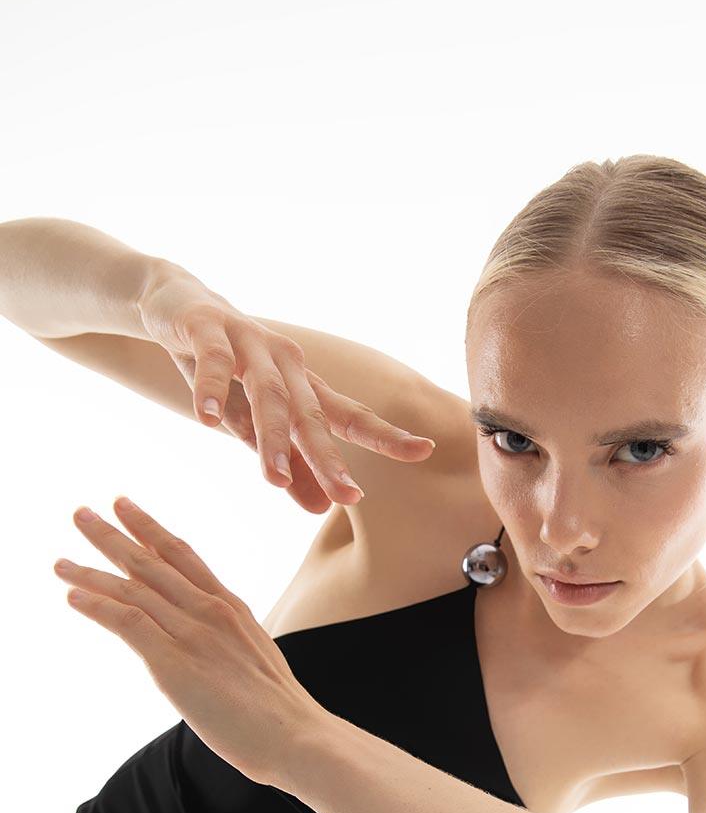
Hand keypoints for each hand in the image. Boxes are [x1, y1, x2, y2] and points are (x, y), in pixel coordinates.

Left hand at [54, 496, 325, 786]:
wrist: (296, 735)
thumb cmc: (280, 712)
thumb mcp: (256, 659)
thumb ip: (229, 643)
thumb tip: (210, 650)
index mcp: (232, 608)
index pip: (184, 557)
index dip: (151, 531)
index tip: (126, 510)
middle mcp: (211, 612)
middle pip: (152, 562)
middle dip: (113, 536)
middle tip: (81, 514)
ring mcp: (193, 635)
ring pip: (134, 589)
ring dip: (91, 572)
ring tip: (60, 561)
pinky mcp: (175, 663)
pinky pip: (129, 623)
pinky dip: (98, 606)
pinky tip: (72, 597)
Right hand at [138, 268, 435, 514]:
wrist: (174, 303)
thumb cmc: (225, 368)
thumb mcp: (253, 422)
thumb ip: (285, 463)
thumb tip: (320, 509)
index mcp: (302, 385)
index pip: (349, 416)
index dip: (385, 435)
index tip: (424, 451)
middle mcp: (285, 362)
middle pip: (312, 415)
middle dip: (329, 457)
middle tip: (348, 496)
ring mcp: (248, 341)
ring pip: (267, 393)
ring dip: (271, 436)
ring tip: (272, 478)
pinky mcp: (207, 327)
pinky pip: (213, 361)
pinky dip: (210, 390)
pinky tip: (206, 421)